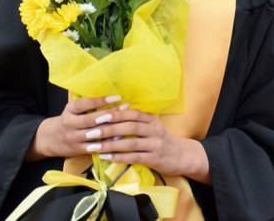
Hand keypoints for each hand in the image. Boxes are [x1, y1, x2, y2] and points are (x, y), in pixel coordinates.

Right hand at [28, 95, 125, 160]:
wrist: (51, 139)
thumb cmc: (69, 119)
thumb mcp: (73, 109)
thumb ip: (88, 104)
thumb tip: (114, 97)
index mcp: (69, 111)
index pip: (84, 104)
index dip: (100, 100)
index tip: (117, 97)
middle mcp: (70, 124)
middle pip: (91, 120)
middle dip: (110, 114)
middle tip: (125, 108)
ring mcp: (74, 138)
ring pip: (95, 134)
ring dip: (112, 128)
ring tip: (126, 122)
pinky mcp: (79, 149)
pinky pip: (96, 146)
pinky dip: (108, 142)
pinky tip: (120, 137)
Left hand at [86, 108, 209, 181]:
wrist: (182, 155)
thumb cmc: (161, 140)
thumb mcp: (152, 126)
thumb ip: (136, 121)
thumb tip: (112, 113)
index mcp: (152, 119)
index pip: (132, 113)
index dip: (115, 114)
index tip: (98, 115)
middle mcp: (154, 130)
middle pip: (129, 127)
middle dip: (108, 129)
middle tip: (91, 132)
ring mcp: (155, 144)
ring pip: (130, 143)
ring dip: (110, 146)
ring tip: (94, 147)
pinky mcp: (154, 159)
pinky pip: (134, 158)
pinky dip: (119, 157)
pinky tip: (106, 158)